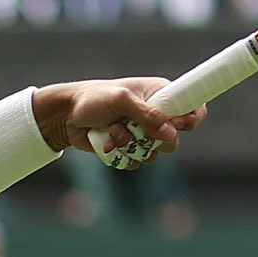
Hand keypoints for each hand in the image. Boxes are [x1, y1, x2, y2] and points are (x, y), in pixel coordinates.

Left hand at [34, 79, 205, 158]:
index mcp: (160, 94)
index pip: (192, 107)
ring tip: (113, 130)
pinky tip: (107, 142)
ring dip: (132, 146)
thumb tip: (170, 134)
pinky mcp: (129, 148)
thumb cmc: (92, 99)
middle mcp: (155, 115)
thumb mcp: (121, 101)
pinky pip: (136, 162)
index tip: (177, 125)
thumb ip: (147, 115)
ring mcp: (142, 133)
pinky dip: (121, 156)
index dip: (190, 119)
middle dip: (155, 139)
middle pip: (174, 138)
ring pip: (154, 153)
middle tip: (137, 130)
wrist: (65, 116)